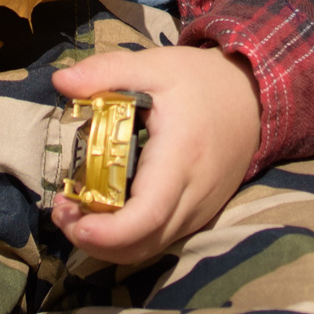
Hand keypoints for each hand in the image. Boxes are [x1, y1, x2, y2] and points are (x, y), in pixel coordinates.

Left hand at [48, 43, 262, 266]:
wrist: (252, 96)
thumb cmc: (201, 81)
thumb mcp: (153, 65)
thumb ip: (106, 71)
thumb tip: (61, 82)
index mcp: (182, 157)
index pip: (147, 215)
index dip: (107, 232)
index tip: (72, 218)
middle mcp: (194, 195)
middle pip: (142, 243)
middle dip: (94, 240)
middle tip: (63, 211)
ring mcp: (199, 211)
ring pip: (149, 248)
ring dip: (108, 242)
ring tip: (76, 210)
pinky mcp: (198, 215)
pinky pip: (160, 239)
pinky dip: (128, 237)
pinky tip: (106, 210)